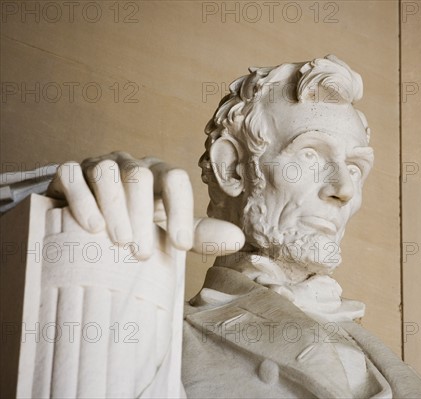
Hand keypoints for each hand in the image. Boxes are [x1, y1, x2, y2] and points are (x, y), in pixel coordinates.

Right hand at [46, 151, 243, 258]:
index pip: (176, 179)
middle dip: (143, 214)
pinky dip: (82, 199)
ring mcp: (98, 165)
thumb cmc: (137, 226)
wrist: (88, 223)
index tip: (180, 247)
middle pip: (141, 176)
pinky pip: (72, 175)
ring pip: (107, 172)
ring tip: (119, 241)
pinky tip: (90, 225)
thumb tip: (240, 240)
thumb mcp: (168, 230)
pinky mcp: (69, 174)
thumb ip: (200, 234)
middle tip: (143, 254)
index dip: (181, 210)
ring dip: (115, 206)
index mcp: (159, 176)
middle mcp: (131, 165)